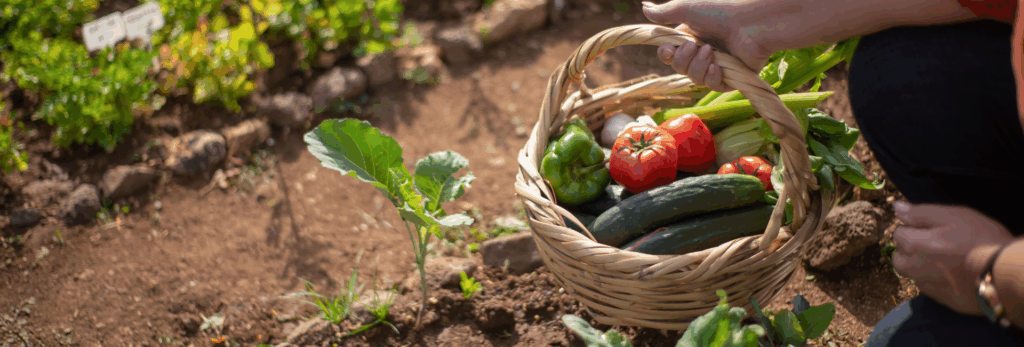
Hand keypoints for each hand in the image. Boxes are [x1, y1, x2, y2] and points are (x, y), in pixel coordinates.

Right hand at [642, 0, 774, 91]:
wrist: (753, 23)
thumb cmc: (722, 11)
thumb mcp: (688, 9)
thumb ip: (665, 12)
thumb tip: (643, 6)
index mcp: (690, 37)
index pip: (669, 54)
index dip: (666, 55)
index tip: (668, 51)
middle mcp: (702, 52)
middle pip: (679, 68)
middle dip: (683, 60)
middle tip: (695, 47)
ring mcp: (716, 65)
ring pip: (694, 78)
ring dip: (699, 67)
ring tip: (712, 52)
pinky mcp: (731, 77)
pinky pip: (712, 86)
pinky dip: (712, 78)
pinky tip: (718, 68)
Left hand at [892, 201, 1014, 315]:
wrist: (1003, 273)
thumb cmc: (979, 239)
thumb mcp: (951, 216)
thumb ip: (920, 213)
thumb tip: (896, 207)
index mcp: (913, 245)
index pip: (898, 234)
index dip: (914, 228)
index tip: (933, 229)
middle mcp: (913, 268)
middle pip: (899, 257)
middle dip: (910, 250)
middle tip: (936, 244)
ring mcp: (927, 286)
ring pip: (912, 274)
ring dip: (920, 266)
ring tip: (945, 259)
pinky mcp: (941, 300)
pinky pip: (929, 287)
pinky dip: (935, 280)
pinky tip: (953, 273)